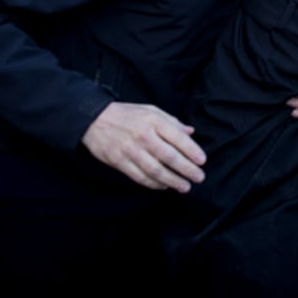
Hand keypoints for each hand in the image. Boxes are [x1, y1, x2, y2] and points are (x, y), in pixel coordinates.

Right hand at [80, 102, 205, 191]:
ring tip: (185, 187)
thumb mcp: (151, 110)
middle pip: (169, 157)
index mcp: (153, 121)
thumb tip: (190, 132)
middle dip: (187, 170)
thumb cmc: (127, 114)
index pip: (178, 138)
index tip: (202, 161)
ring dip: (173, 181)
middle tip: (199, 178)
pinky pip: (140, 177)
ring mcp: (131, 150)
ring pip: (156, 171)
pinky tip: (164, 186)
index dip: (192, 151)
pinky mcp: (119, 162)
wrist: (94, 119)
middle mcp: (143, 136)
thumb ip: (171, 122)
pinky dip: (154, 184)